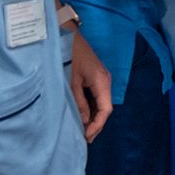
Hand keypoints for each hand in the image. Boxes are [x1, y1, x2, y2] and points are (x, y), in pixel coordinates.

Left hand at [68, 28, 111, 143]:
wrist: (68, 36)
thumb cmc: (69, 56)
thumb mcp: (72, 82)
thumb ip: (79, 102)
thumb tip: (84, 120)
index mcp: (102, 82)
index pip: (106, 110)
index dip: (98, 125)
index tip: (87, 136)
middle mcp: (106, 81)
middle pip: (106, 108)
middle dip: (97, 124)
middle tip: (85, 138)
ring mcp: (102, 79)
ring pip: (102, 103)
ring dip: (94, 117)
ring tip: (84, 131)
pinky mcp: (97, 78)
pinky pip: (97, 97)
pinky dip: (92, 108)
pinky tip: (84, 116)